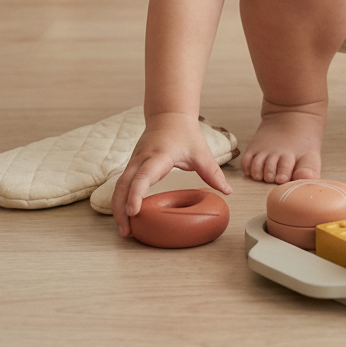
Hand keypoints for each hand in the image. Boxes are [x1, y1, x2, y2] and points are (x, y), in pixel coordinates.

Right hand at [111, 112, 231, 237]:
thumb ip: (212, 172)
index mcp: (158, 156)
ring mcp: (134, 162)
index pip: (143, 176)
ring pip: (119, 186)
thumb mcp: (201, 152)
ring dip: (117, 207)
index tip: (133, 211)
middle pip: (123, 186)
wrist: (169, 114)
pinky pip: (122, 184)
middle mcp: (141, 159)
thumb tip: (227, 191)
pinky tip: (125, 216)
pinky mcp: (132, 165)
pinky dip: (120, 200)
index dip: (136, 194)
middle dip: (121, 209)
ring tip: (124, 230)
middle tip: (126, 232)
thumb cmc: (185, 132)